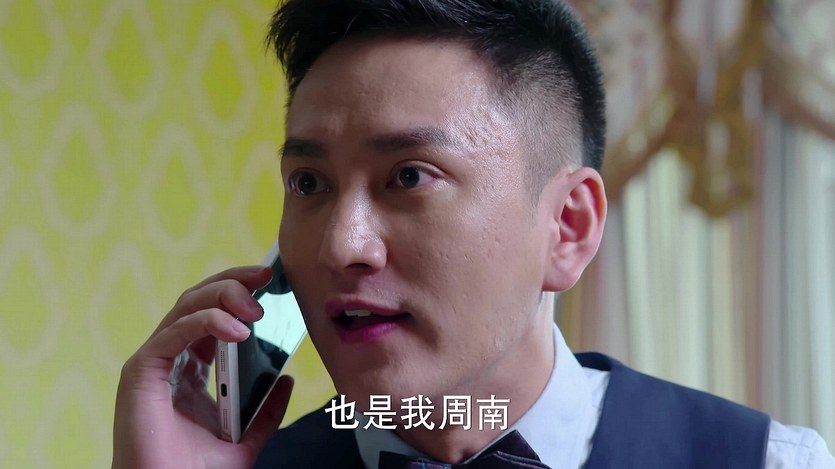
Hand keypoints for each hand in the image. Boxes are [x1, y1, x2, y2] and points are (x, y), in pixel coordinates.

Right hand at [113, 266, 293, 468]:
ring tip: (256, 308)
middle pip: (200, 300)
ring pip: (187, 307)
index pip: (216, 312)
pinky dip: (206, 323)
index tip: (272, 280)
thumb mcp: (244, 439)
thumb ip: (266, 412)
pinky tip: (237, 331)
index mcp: (193, 367)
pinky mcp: (141, 371)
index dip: (240, 291)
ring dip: (223, 296)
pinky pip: (174, 333)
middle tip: (266, 278)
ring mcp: (155, 361)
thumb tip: (286, 381)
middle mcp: (172, 356)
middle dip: (234, 282)